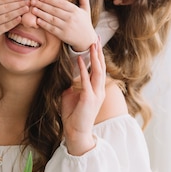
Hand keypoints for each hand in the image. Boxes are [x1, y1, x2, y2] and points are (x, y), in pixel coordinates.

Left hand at [30, 0, 97, 51]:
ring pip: (51, 19)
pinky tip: (37, 20)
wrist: (87, 40)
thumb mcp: (87, 9)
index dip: (50, 0)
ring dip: (41, 14)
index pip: (61, 3)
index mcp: (75, 10)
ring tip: (33, 10)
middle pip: (54, 10)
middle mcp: (71, 18)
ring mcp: (66, 27)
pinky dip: (44, 24)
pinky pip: (51, 28)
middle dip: (42, 5)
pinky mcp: (63, 35)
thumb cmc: (85, 23)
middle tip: (33, 1)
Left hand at [61, 39, 105, 155]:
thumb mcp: (72, 96)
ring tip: (91, 45)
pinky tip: (79, 60)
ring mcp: (96, 94)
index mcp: (97, 90)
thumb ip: (73, 86)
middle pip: (102, 67)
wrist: (76, 132)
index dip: (98, 56)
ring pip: (98, 72)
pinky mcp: (89, 99)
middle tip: (96, 38)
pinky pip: (86, 81)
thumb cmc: (73, 115)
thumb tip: (68, 79)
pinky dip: (83, 70)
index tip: (95, 44)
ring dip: (95, 57)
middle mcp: (99, 90)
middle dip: (99, 53)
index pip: (99, 69)